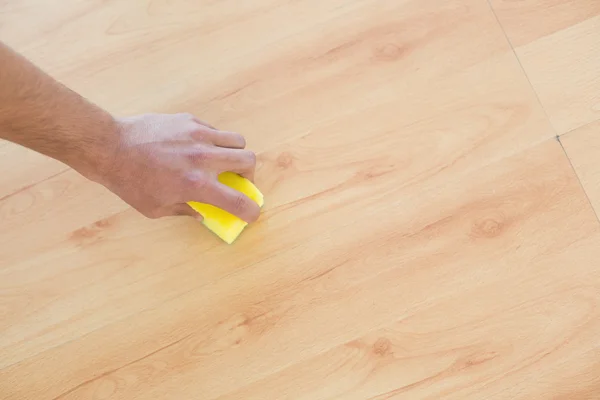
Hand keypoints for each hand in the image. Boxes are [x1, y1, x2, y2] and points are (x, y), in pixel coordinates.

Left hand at [93, 113, 259, 221]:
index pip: (239, 201)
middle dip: (248, 174)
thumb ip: (185, 211)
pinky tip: (196, 148)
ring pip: (237, 141)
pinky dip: (214, 142)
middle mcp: (204, 159)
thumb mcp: (156, 208)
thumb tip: (202, 213)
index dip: (251, 211)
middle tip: (236, 180)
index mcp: (197, 185)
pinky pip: (215, 131)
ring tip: (221, 161)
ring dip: (235, 154)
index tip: (250, 213)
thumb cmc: (130, 182)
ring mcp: (198, 135)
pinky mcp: (190, 121)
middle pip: (249, 161)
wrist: (111, 147)